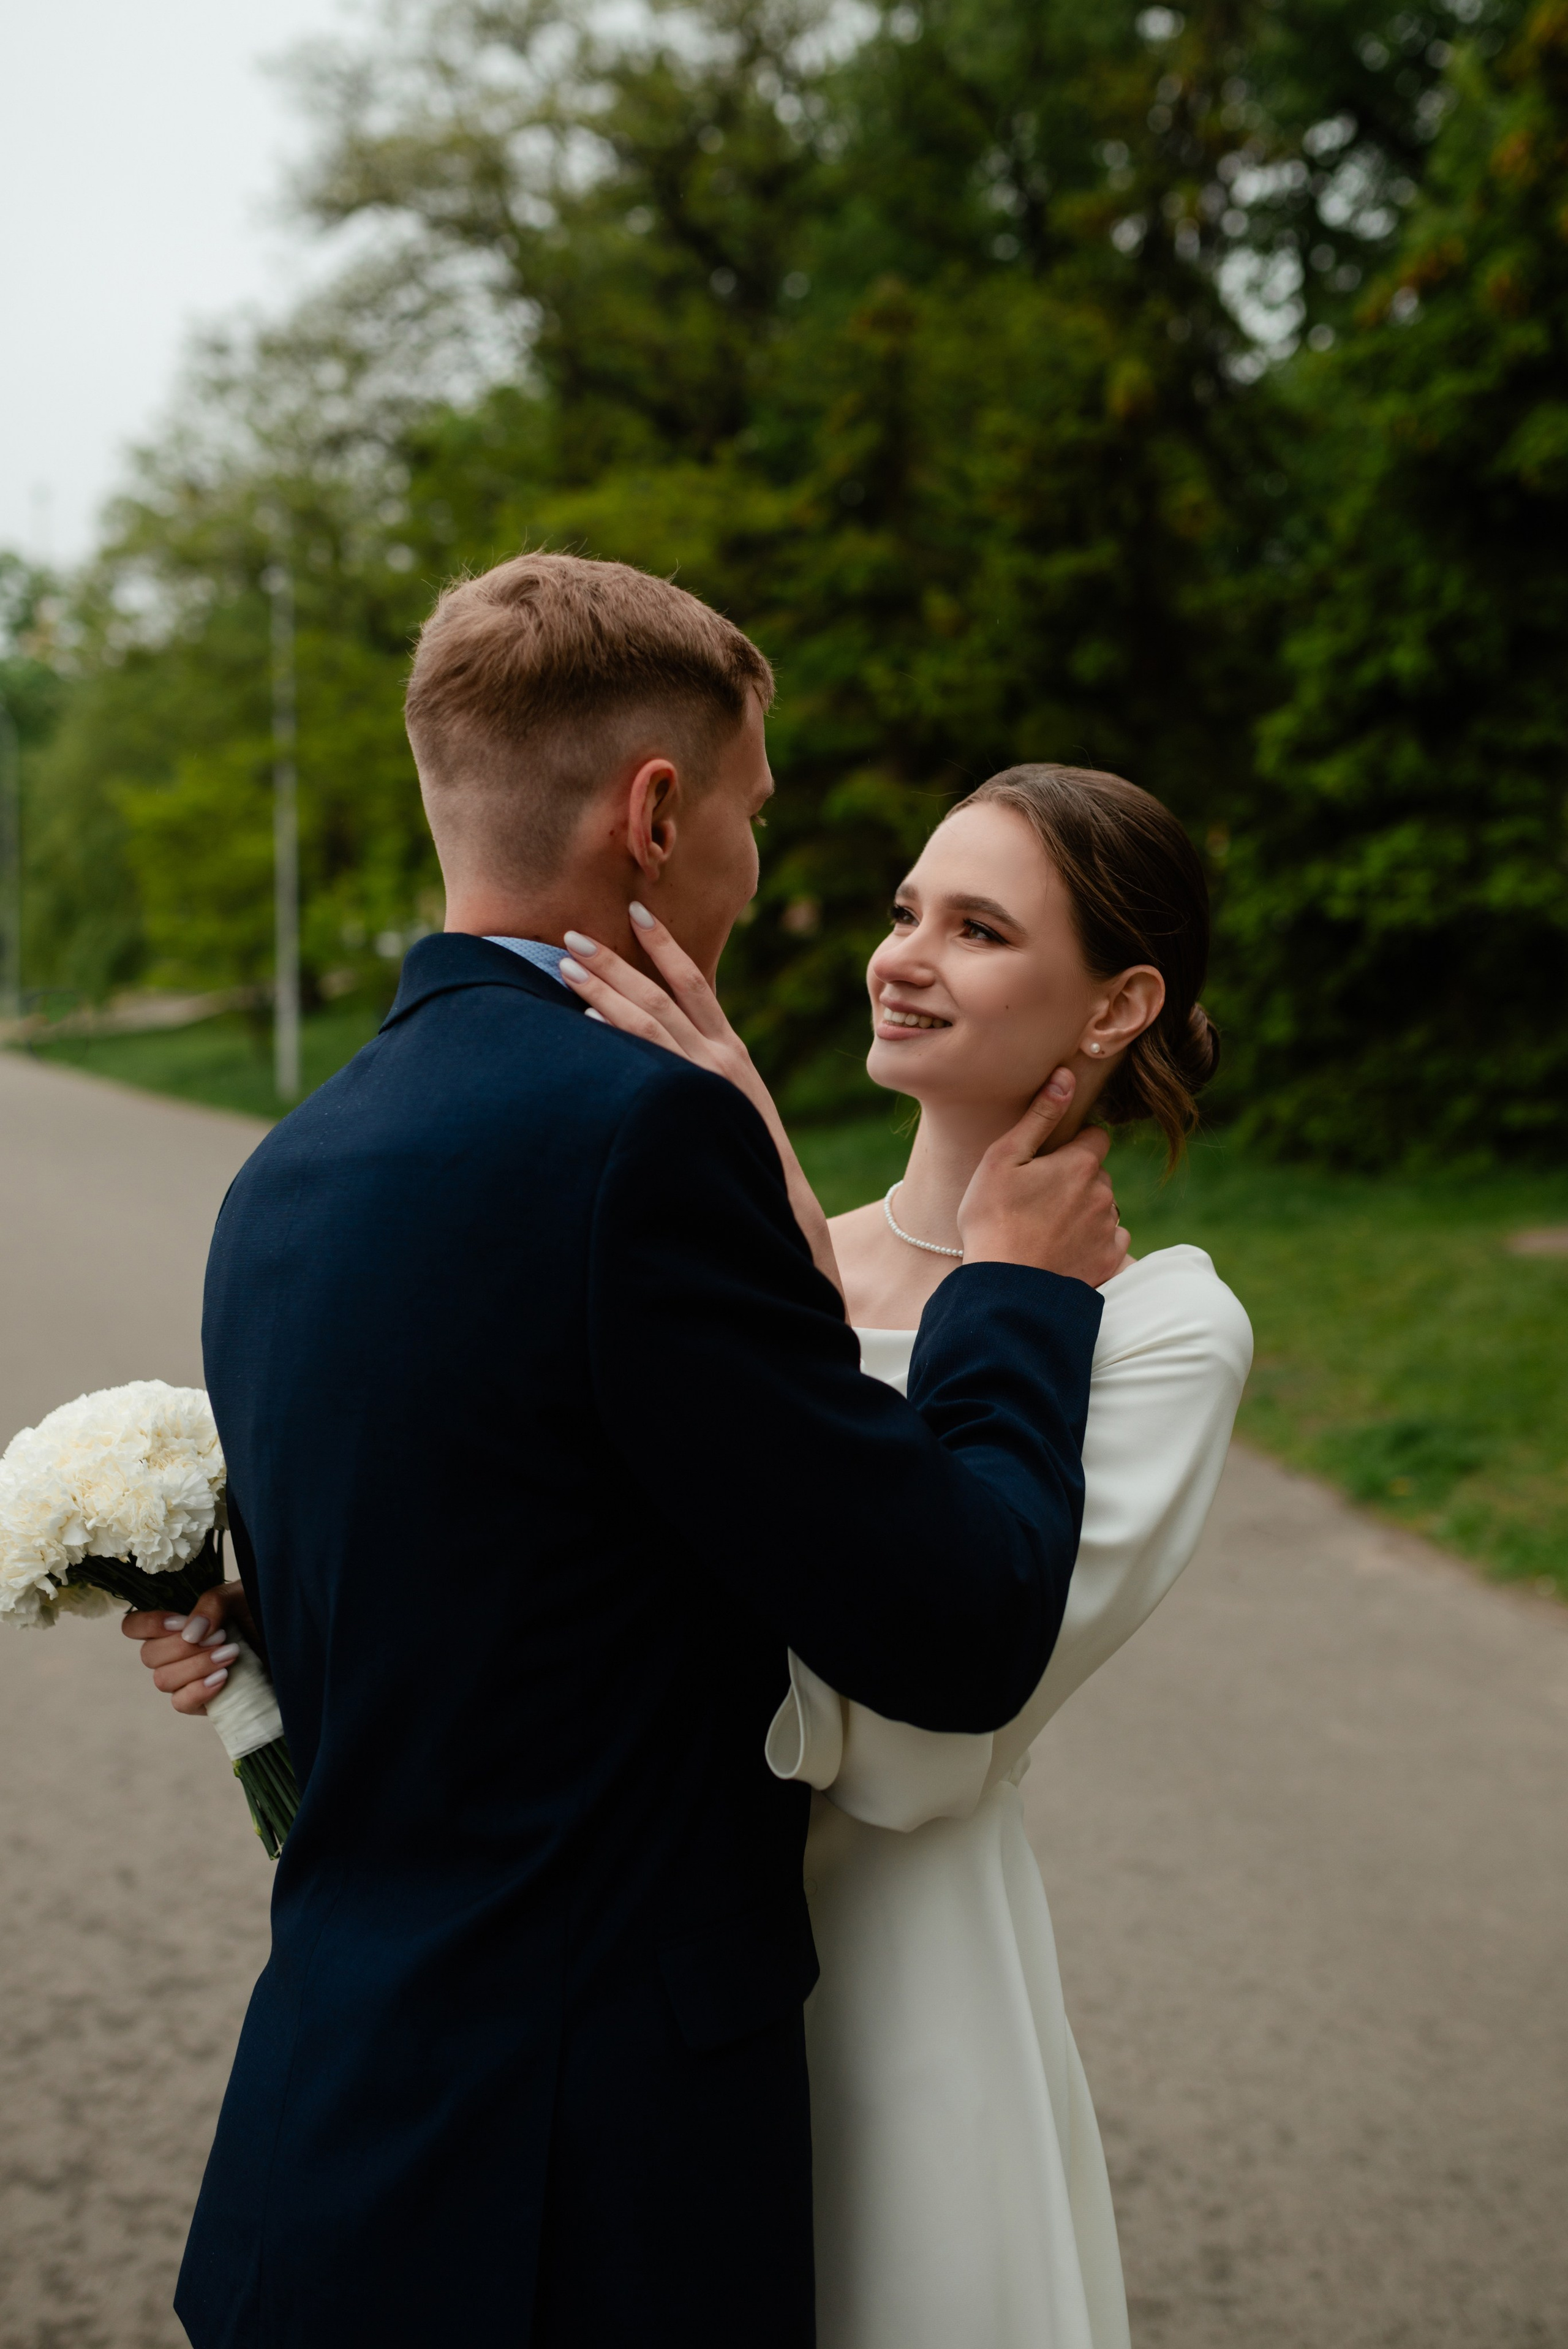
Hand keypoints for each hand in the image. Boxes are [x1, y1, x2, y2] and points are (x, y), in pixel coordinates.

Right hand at [120, 1580, 251, 1715]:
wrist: (291, 1642)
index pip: (133, 1626)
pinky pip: (180, 1703)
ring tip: (231, 1654)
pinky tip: (223, 1678)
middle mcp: (173, 1652)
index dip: (147, 1624)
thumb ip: (212, 1603)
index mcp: (175, 1623)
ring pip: (163, 1680)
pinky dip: (199, 1690)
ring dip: (196, 1666)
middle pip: (149, 1656)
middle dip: (184, 1646)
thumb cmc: (260, 1614)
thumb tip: (190, 1632)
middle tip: (222, 1637)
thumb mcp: (240, 1596)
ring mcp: (184, 1679)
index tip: (179, 1621)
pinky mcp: (200, 1702)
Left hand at [558, 905, 843, 1293]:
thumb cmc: (752, 1161)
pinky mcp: (693, 1106)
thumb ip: (703, 1076)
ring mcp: (706, 1081)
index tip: (638, 913)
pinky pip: (649, 1062)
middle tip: (573, 933)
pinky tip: (587, 1020)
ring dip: (605, 990)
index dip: (665, 947)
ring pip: (648, 1022)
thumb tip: (659, 1061)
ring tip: (567, 965)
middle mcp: (720, 1058)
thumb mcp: (733, 1105)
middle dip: (618, 961)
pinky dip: (618, 1036)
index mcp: (731, 1052)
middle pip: (662, 994)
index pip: (695, 984)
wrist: (786, 1209)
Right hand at [958, 1071, 1128, 1287]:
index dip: (1073, 1145)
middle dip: (1077, 1180)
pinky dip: (1094, 1242)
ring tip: (1048, 1228)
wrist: (1006, 1287)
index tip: (1049, 1162)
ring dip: (1085, 1211)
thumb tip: (1066, 1076)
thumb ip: (1039, 1116)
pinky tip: (1065, 1249)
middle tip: (1039, 1199)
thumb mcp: (1003, 1159)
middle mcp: (1104, 1193)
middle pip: (1098, 1174)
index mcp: (1080, 1163)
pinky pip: (1112, 1241)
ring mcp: (1109, 1229)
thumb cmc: (993, 1219)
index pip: (1095, 1138)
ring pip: (1104, 1208)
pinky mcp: (1110, 1261)